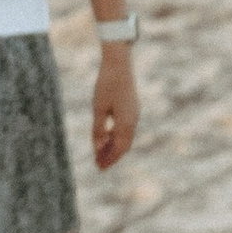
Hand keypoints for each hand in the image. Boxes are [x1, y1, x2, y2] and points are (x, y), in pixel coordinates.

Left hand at [91, 43, 138, 171]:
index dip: (109, 159)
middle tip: (99, 165)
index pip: (119, 148)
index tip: (99, 168)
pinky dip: (116, 136)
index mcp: (126, 123)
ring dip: (113, 146)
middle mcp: (133, 120)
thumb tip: (97, 148)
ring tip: (100, 152)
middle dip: (111, 156)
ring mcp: (134, 114)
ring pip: (125, 137)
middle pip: (124, 145)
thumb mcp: (98, 109)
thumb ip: (98, 129)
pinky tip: (106, 136)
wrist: (119, 64)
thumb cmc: (106, 85)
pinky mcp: (132, 108)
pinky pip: (125, 128)